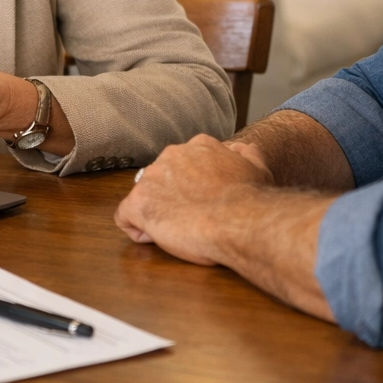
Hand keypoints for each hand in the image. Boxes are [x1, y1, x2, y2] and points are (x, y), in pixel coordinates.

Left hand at [115, 135, 272, 264]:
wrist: (239, 219)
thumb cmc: (251, 199)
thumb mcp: (258, 167)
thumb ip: (246, 154)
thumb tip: (240, 150)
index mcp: (198, 146)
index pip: (183, 163)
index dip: (189, 186)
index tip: (201, 202)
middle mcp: (172, 155)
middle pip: (161, 178)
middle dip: (171, 198)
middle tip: (190, 219)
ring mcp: (152, 178)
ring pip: (144, 196)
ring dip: (156, 213)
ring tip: (178, 231)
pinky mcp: (139, 203)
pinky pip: (125, 217)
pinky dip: (137, 229)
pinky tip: (156, 237)